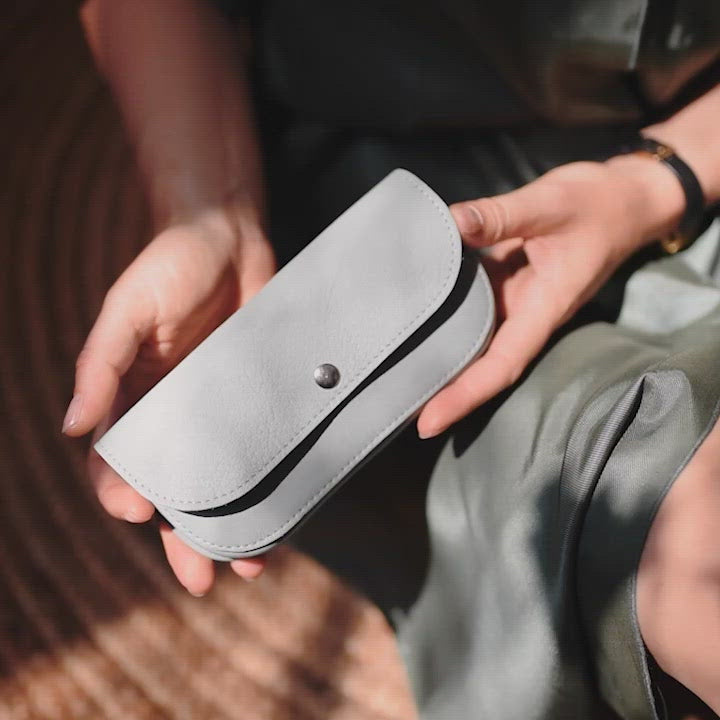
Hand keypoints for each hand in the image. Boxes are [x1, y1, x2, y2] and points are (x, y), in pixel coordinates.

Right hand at [63, 215, 275, 594]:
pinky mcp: (260, 400)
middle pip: (177, 489)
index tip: (139, 515)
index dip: (124, 493)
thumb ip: (102, 364)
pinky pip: (263, 450)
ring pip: (225, 481)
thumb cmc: (169, 264)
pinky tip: (286, 515)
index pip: (122, 463)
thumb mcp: (128, 310)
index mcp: (137, 399)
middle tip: (202, 581)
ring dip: (234, 526)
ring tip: (252, 566)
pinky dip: (272, 485)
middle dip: (184, 538)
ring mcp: (222, 411)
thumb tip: (70, 425)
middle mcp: (179, 414)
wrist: (232, 237)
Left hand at [417, 157, 684, 437]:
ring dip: (438, 352)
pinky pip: (469, 302)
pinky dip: (442, 309)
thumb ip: (500, 215)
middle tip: (395, 406)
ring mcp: (512, 300)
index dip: (464, 396)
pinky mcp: (504, 282)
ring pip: (472, 336)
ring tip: (394, 370)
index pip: (501, 366)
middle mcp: (525, 314)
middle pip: (481, 364)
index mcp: (543, 309)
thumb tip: (450, 223)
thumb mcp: (549, 203)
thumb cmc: (598, 205)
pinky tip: (411, 309)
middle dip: (442, 390)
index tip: (429, 423)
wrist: (623, 199)